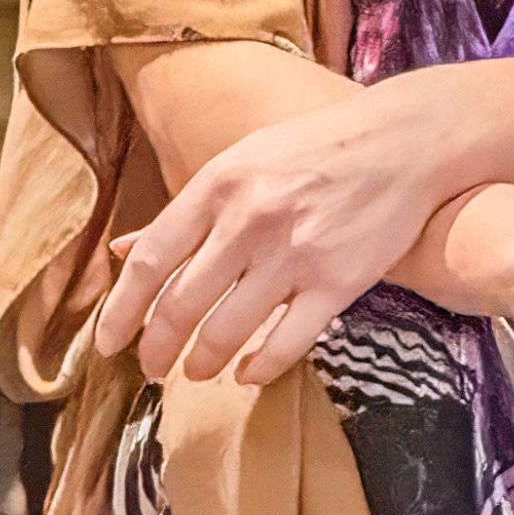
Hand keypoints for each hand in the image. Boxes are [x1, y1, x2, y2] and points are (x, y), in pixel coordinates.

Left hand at [85, 75, 470, 389]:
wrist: (406, 141)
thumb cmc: (318, 149)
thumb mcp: (244, 160)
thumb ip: (188, 210)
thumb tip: (123, 250)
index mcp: (219, 184)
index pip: (150, 261)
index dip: (121, 312)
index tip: (108, 345)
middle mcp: (250, 220)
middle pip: (180, 306)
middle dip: (156, 350)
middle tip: (152, 370)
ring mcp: (295, 253)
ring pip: (225, 333)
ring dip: (201, 364)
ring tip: (197, 371)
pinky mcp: (337, 282)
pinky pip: (285, 345)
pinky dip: (257, 369)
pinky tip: (247, 373)